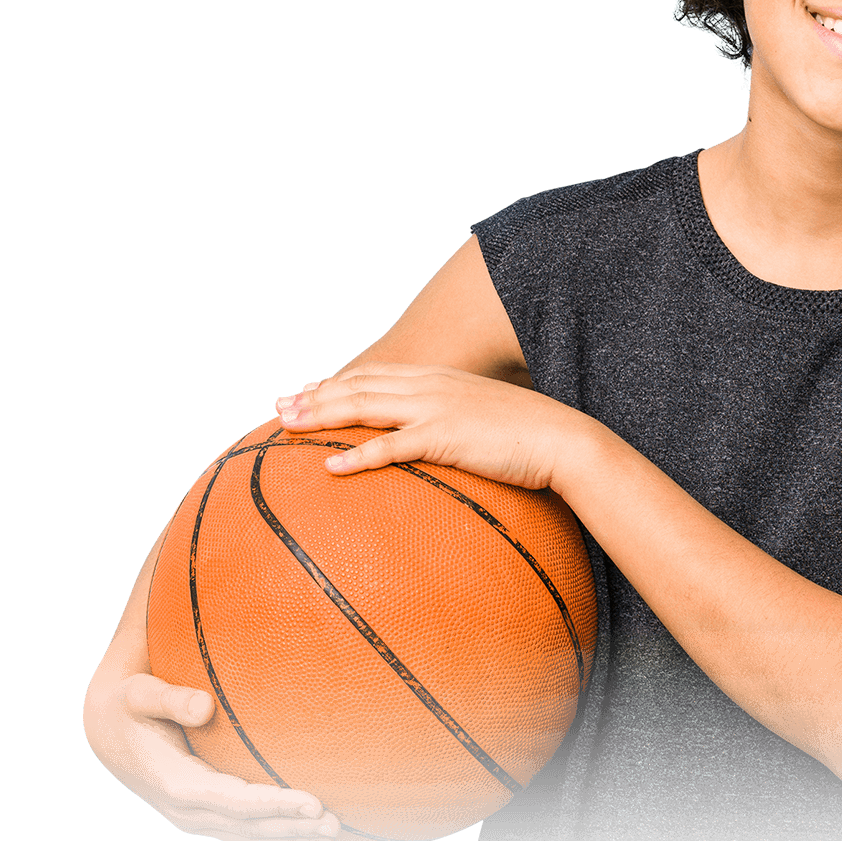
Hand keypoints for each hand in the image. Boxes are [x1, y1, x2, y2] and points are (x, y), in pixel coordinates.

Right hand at [84, 673, 340, 840]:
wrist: (107, 731)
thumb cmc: (131, 705)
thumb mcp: (142, 695)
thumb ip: (173, 699)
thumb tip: (204, 706)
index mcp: (176, 783)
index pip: (236, 801)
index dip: (275, 805)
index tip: (314, 803)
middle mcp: (186, 810)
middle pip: (249, 826)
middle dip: (295, 827)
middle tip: (338, 824)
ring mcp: (192, 818)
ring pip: (248, 836)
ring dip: (291, 839)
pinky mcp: (199, 815)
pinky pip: (239, 834)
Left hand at [274, 362, 593, 491]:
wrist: (563, 439)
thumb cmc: (530, 437)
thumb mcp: (487, 419)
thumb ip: (459, 421)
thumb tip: (446, 439)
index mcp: (440, 380)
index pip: (377, 374)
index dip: (338, 380)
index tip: (307, 389)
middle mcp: (431, 386)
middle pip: (360, 385)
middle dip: (315, 395)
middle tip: (279, 408)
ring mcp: (436, 409)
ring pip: (364, 407)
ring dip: (322, 415)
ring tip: (287, 427)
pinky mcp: (445, 437)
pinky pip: (391, 447)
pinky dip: (357, 456)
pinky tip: (329, 467)